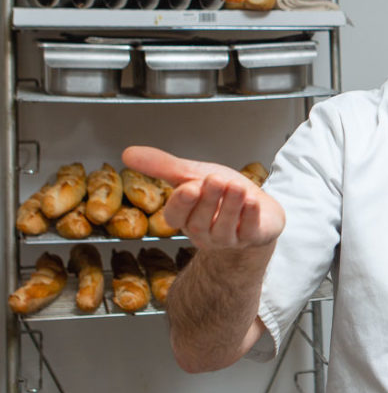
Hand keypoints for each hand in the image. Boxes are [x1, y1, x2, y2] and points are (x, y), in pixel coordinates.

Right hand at [122, 146, 284, 250]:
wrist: (256, 207)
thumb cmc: (221, 191)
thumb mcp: (191, 175)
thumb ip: (162, 166)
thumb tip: (127, 153)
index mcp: (186, 217)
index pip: (175, 217)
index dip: (182, 204)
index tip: (189, 187)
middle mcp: (204, 232)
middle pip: (200, 222)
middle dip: (208, 200)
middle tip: (215, 180)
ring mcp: (228, 239)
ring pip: (224, 228)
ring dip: (230, 206)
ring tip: (235, 186)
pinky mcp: (253, 239)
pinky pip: (250, 231)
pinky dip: (251, 215)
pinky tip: (253, 201)